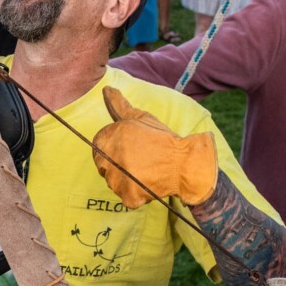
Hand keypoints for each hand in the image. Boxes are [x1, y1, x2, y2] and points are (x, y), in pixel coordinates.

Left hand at [92, 87, 217, 206]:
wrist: (185, 164)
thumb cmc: (163, 139)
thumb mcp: (141, 118)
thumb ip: (119, 105)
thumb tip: (105, 89)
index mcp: (109, 138)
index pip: (99, 145)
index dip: (116, 146)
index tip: (132, 147)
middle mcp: (109, 159)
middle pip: (104, 164)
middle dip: (119, 162)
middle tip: (140, 159)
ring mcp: (117, 180)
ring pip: (114, 181)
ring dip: (127, 178)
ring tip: (146, 170)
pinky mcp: (128, 196)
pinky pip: (126, 196)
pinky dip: (137, 193)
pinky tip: (149, 183)